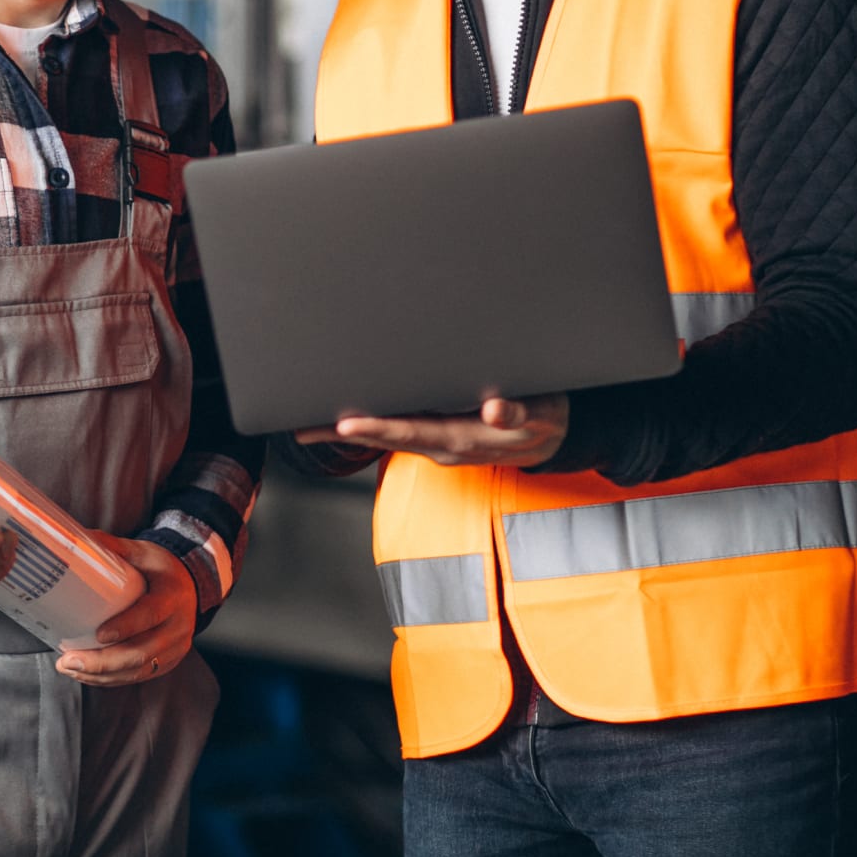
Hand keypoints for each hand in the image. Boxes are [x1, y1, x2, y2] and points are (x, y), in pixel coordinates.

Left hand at [55, 534, 196, 686]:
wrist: (191, 586)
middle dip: (103, 662)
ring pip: (138, 670)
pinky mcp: (168, 662)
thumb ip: (113, 547)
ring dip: (102, 675)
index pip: (151, 615)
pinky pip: (139, 676)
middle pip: (141, 652)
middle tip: (69, 660)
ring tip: (69, 668)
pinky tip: (86, 675)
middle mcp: (179, 626)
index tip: (98, 634)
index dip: (126, 627)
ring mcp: (176, 648)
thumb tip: (77, 539)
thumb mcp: (142, 552)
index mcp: (173, 596)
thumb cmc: (160, 569)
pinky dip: (111, 679)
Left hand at [321, 393, 569, 467]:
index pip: (411, 433)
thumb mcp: (539, 413)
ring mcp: (437, 444)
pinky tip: (344, 422)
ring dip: (348, 432)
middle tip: (303, 425)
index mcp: (461, 439)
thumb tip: (492, 411)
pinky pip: (397, 433)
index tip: (345, 424)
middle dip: (344, 433)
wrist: (553, 436)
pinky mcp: (438, 436)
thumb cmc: (544, 417)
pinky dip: (368, 428)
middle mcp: (442, 446)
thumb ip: (516, 413)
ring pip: (386, 437)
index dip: (377, 428)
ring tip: (308, 424)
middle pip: (386, 439)